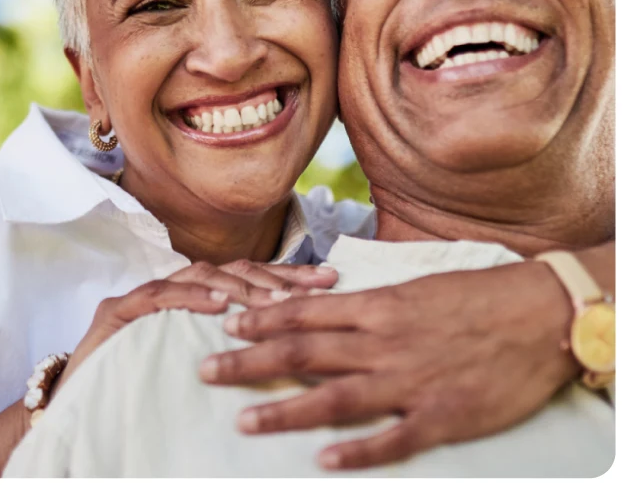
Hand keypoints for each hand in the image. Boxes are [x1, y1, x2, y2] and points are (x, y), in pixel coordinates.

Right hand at [53, 261, 337, 394]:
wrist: (74, 406)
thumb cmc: (138, 389)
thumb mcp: (196, 365)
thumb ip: (232, 349)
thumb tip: (291, 352)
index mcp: (195, 302)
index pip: (248, 278)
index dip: (289, 276)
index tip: (331, 281)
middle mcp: (172, 290)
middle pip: (232, 270)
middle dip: (278, 275)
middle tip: (319, 285)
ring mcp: (145, 297)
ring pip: (199, 275)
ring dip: (241, 286)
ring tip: (278, 300)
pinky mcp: (117, 312)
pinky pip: (159, 297)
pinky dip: (191, 297)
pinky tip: (221, 304)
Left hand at [199, 260, 579, 469]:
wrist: (540, 312)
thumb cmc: (477, 295)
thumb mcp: (416, 287)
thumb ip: (370, 303)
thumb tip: (327, 305)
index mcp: (378, 307)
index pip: (305, 314)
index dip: (262, 319)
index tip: (228, 324)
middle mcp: (382, 343)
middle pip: (302, 353)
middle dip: (250, 362)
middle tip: (208, 370)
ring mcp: (409, 381)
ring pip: (333, 398)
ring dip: (285, 411)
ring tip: (244, 420)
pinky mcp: (441, 415)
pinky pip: (391, 439)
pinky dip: (356, 451)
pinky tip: (322, 460)